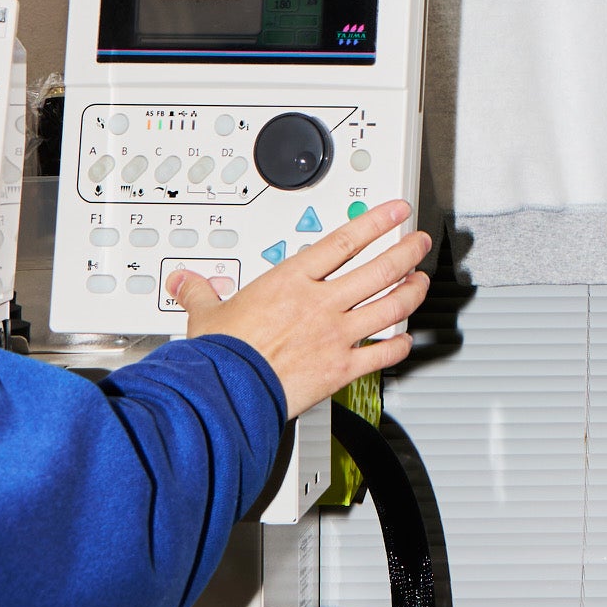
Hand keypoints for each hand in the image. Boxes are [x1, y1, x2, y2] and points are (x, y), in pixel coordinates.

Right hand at [167, 201, 433, 417]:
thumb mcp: (207, 315)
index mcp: (292, 281)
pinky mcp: (341, 369)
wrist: (227, 394)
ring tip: (421, 282)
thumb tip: (185, 281)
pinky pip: (382, 354)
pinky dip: (398, 346)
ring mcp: (336, 335)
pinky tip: (405, 341)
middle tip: (419, 242)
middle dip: (406, 251)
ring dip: (412, 292)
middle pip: (379, 269)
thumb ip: (202, 293)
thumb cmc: (220, 355)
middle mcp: (321, 304)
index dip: (377, 222)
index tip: (396, 212)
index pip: (345, 241)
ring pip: (390, 306)